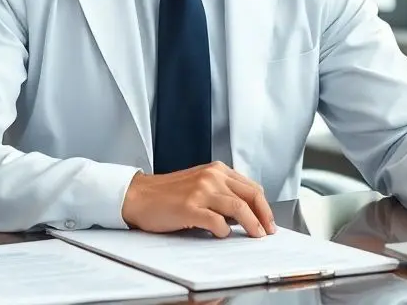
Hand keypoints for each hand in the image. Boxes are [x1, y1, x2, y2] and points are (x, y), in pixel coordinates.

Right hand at [121, 161, 276, 237]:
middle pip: (250, 196)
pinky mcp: (190, 207)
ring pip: (239, 208)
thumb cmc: (167, 194)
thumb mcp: (199, 184)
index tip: (268, 220)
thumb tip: (244, 214)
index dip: (264, 206)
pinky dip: (224, 231)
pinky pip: (217, 222)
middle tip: (267, 231)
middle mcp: (211, 176)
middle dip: (264, 216)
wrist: (138, 196)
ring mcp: (201, 191)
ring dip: (251, 225)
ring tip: (255, 236)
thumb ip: (221, 192)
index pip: (251, 187)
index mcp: (216, 170)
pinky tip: (222, 235)